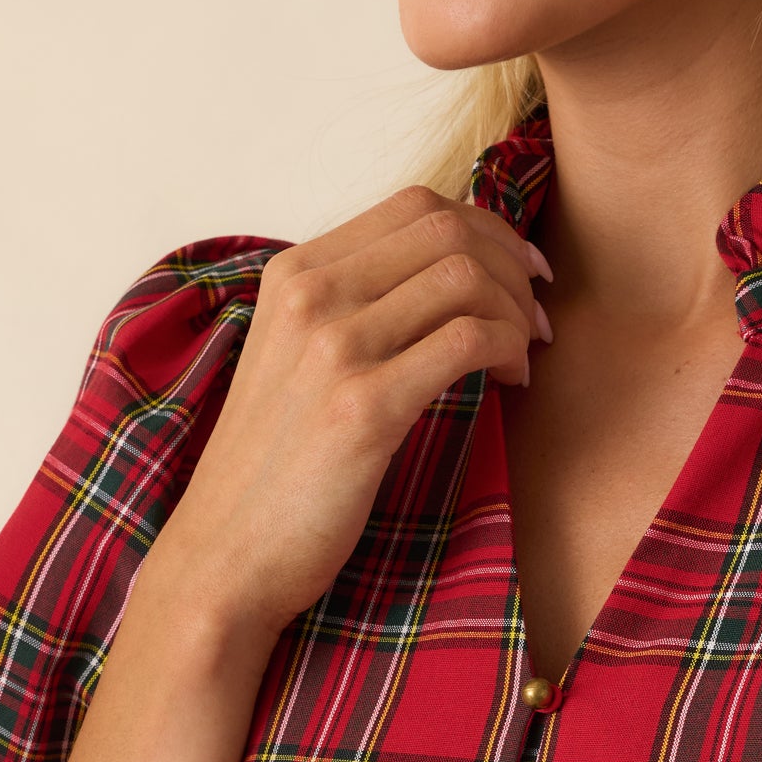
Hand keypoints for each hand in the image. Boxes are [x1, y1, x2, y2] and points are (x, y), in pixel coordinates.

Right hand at [147, 186, 552, 641]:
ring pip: (465, 277)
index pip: (416, 205)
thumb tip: (439, 285)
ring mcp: (334, 348)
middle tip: (536, 317)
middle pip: (448, 230)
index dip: (487, 229)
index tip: (519, 273)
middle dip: (513, 266)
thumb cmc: (272, 474)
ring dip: (516, 312)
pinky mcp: (364, 408)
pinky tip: (510, 384)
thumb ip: (349, 314)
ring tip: (523, 357)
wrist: (225, 556)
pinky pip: (467, 340)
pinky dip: (508, 351)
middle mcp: (310, 295)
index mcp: (292, 274)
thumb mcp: (293, 365)